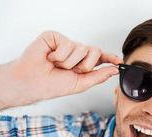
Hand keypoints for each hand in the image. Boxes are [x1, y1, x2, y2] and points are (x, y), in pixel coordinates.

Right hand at [0, 31, 121, 110]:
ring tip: (56, 65)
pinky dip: (59, 56)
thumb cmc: (53, 85)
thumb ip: (98, 76)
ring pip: (81, 49)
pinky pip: (68, 44)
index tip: (119, 61)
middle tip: (70, 71)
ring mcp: (66, 43)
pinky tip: (49, 58)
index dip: (110, 58)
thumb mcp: (80, 84)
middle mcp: (76, 52)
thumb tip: (114, 70)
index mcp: (82, 63)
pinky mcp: (55, 37)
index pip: (99, 58)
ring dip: (69, 63)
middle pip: (95, 51)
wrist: (33, 83)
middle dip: (84, 65)